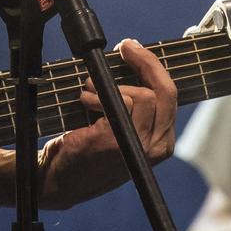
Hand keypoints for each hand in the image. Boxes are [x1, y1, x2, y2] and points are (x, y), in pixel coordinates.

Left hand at [39, 39, 177, 208]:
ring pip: (142, 96)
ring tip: (89, 91)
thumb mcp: (124, 131)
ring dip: (111, 85)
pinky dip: (98, 95)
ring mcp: (138, 146)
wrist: (60, 182)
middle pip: (165, 91)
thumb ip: (136, 107)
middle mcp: (157, 147)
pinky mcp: (115, 142)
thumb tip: (133, 63)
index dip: (153, 67)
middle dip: (144, 62)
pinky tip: (85, 101)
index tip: (134, 49)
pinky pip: (118, 102)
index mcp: (163, 142)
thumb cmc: (89, 152)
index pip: (170, 95)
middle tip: (125, 48)